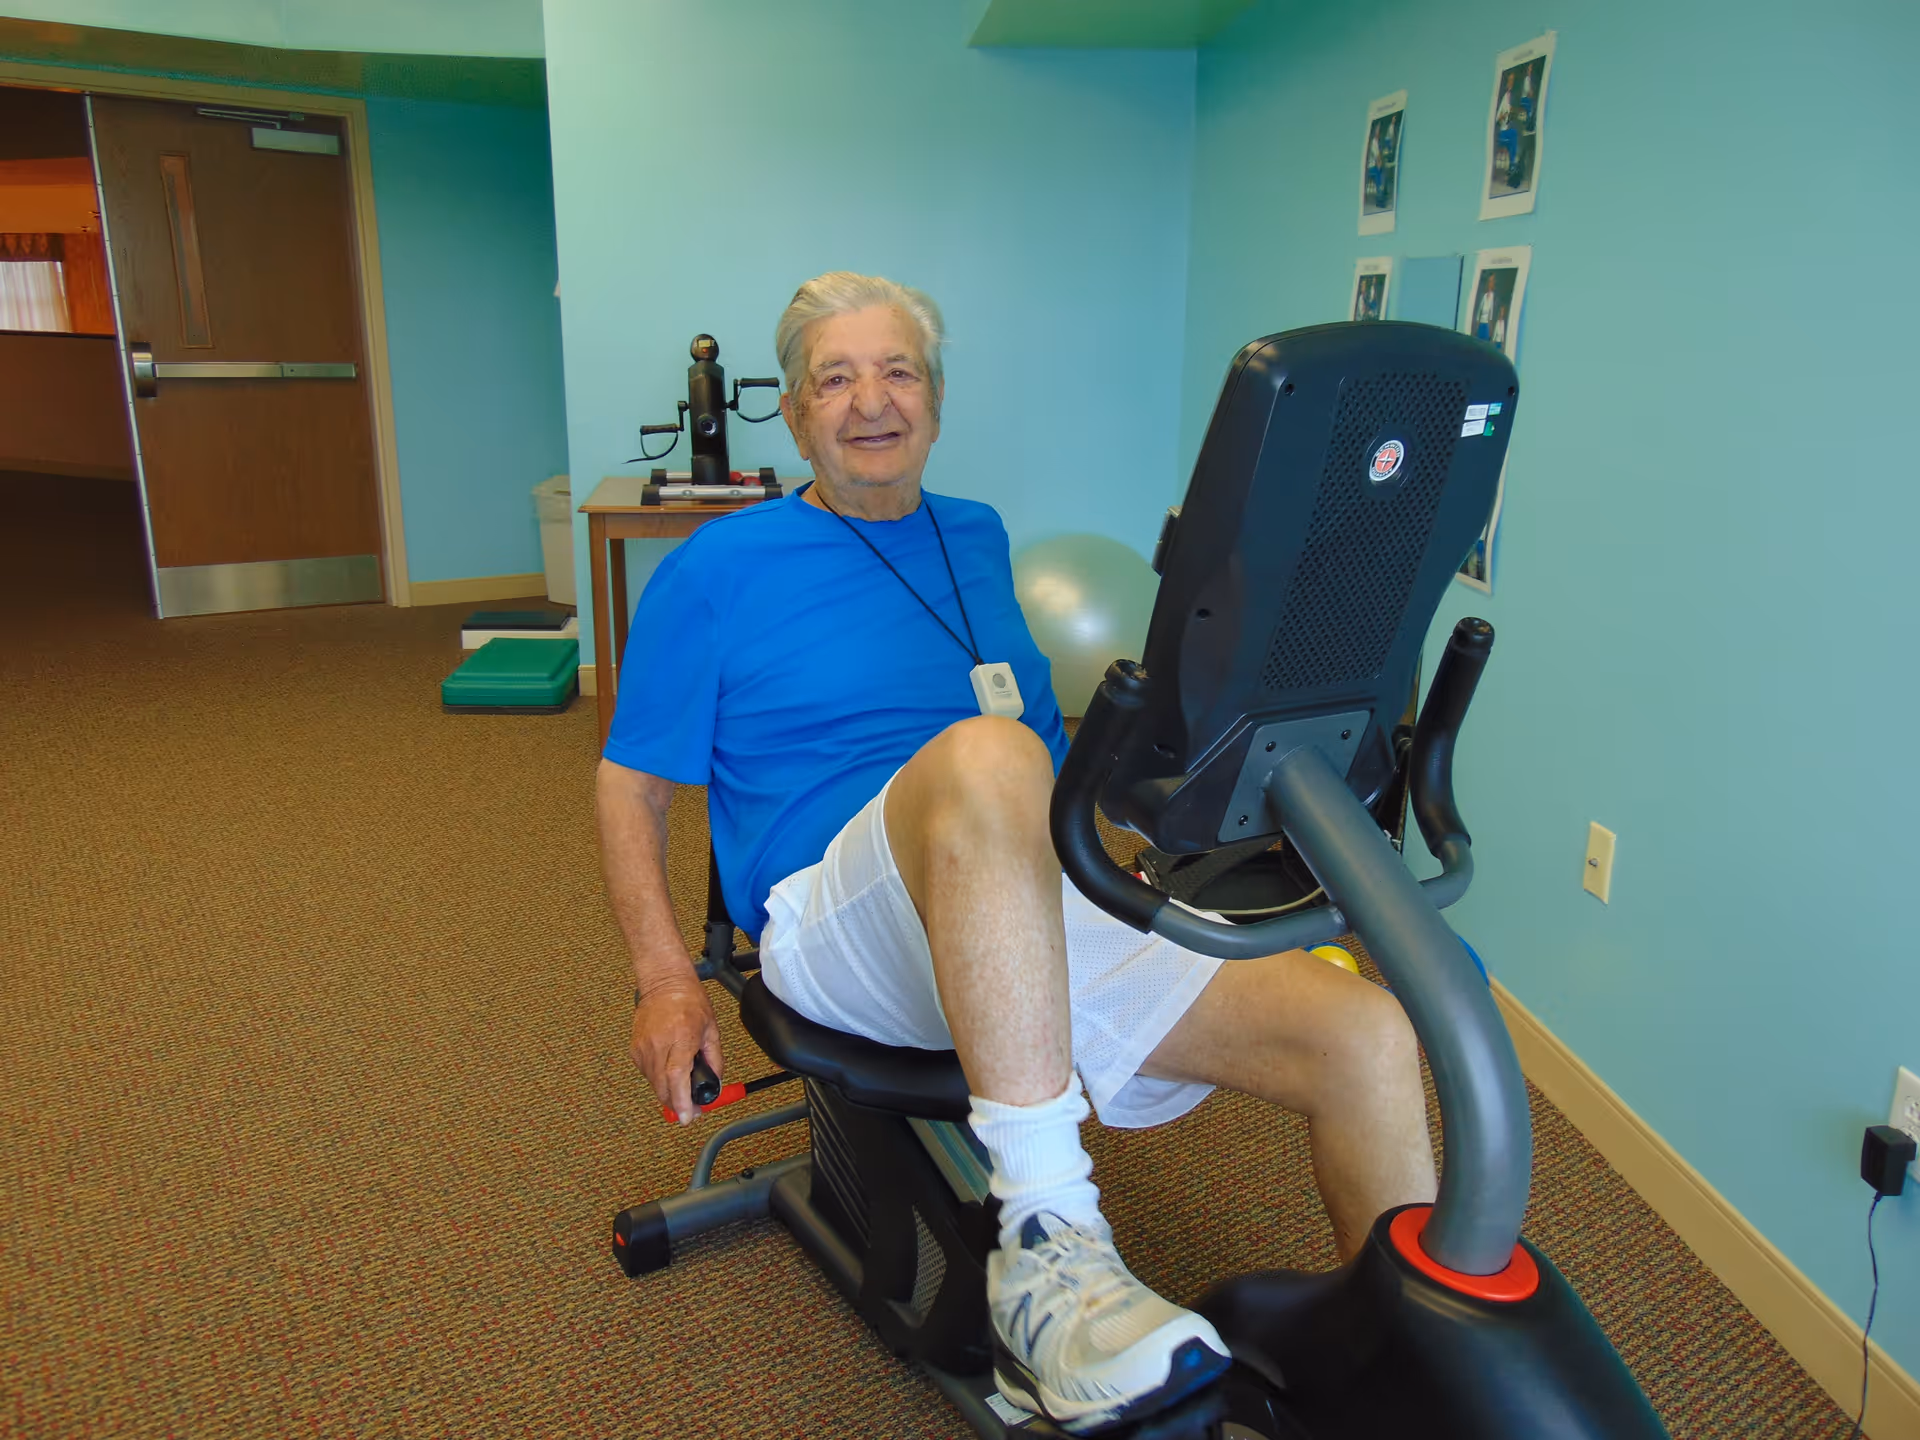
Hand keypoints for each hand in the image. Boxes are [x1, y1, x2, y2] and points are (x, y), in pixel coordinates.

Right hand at [631, 978, 721, 1124]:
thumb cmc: (690, 1001)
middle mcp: (658, 1044)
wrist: (663, 983)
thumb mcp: (712, 1030)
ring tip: (683, 1090)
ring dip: (668, 1093)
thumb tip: (715, 1083)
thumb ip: (714, 1059)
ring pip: (654, 1084)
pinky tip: (669, 1072)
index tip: (687, 1116)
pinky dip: (659, 1079)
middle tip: (691, 1111)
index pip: (677, 1077)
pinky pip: (647, 1074)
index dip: (681, 1101)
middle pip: (663, 1087)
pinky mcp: (635, 1049)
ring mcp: (644, 1047)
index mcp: (681, 1037)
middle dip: (677, 1104)